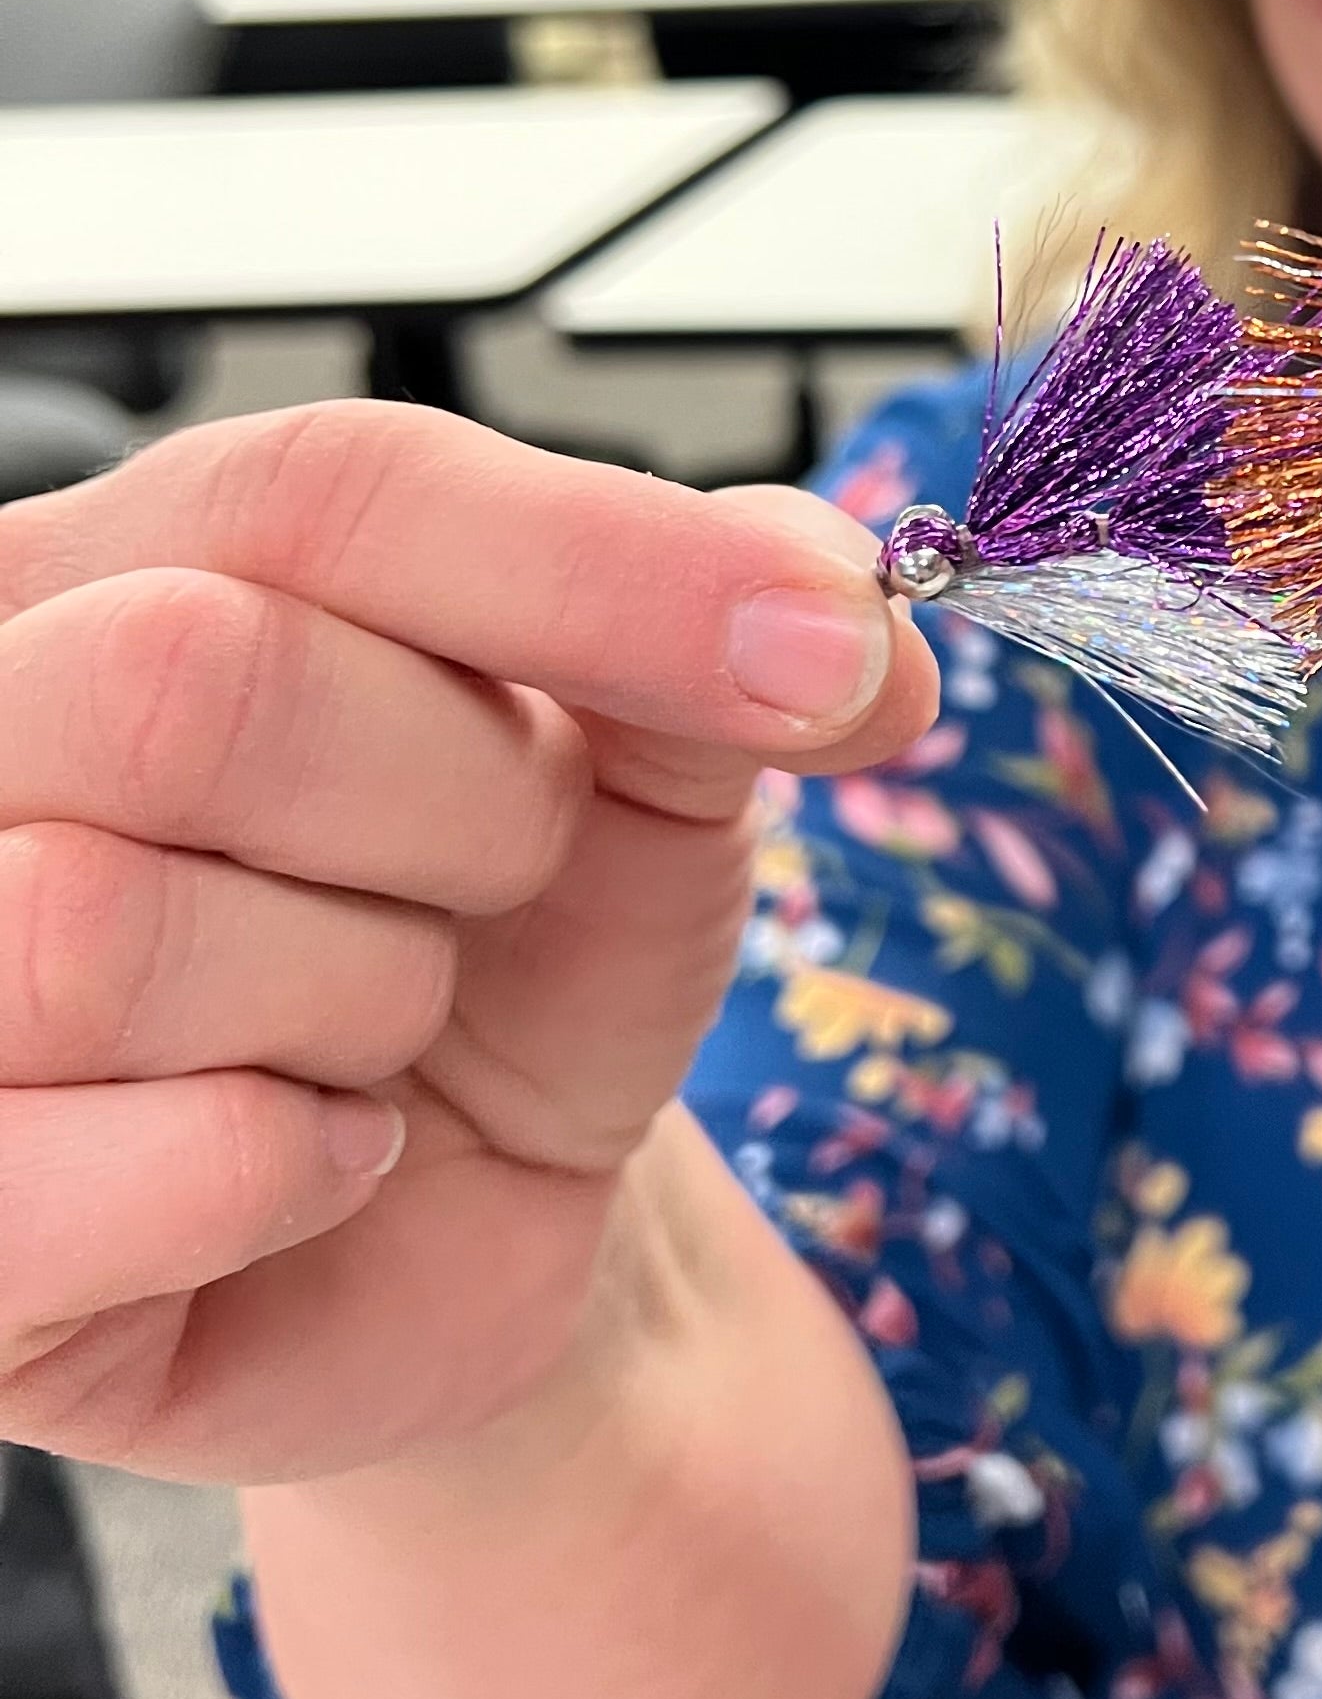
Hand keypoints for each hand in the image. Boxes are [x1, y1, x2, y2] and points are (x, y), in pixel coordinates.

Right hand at [0, 404, 934, 1484]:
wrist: (477, 1211)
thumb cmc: (518, 956)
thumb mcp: (647, 765)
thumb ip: (718, 623)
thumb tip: (834, 611)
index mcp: (111, 567)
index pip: (320, 487)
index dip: (598, 564)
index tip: (825, 658)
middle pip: (190, 677)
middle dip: (455, 809)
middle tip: (499, 887)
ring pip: (110, 925)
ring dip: (361, 997)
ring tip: (380, 1025)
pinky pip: (136, 1161)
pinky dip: (293, 1172)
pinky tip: (324, 1163)